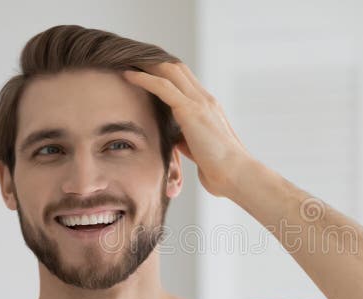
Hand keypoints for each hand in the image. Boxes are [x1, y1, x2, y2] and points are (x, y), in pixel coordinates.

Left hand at [122, 62, 253, 197]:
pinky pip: (163, 87)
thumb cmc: (220, 170)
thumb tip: (176, 139)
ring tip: (126, 61)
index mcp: (209, 108)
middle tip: (131, 59)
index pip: (186, 80)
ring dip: (146, 65)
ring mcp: (200, 103)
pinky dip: (143, 79)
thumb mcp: (199, 151)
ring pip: (170, 71)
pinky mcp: (191, 111)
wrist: (236, 175)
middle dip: (153, 62)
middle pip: (177, 69)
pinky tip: (128, 75)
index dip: (165, 72)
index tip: (146, 70)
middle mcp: (206, 100)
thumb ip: (187, 140)